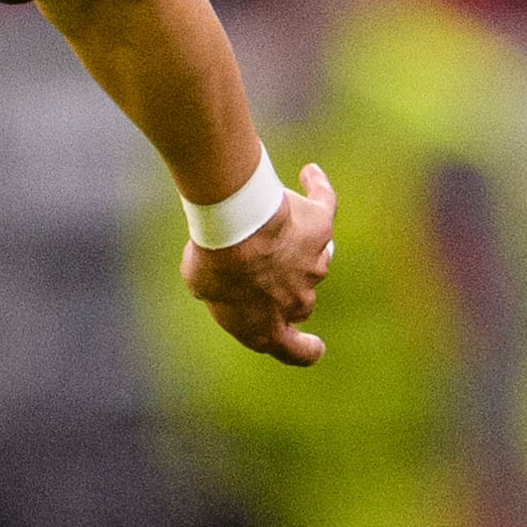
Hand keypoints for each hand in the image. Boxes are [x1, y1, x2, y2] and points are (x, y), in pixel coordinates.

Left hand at [179, 162, 336, 367]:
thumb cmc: (213, 262)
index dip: (306, 350)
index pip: (296, 352)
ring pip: (311, 255)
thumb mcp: (202, 285)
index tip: (316, 348)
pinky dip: (317, 189)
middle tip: (258, 261)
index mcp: (267, 330)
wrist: (237, 231)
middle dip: (283, 285)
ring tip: (266, 214)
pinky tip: (309, 174)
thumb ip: (220, 289)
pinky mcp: (322, 227)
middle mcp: (298, 302)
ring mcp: (316, 265)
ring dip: (292, 240)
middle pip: (300, 300)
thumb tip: (224, 274)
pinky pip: (325, 204)